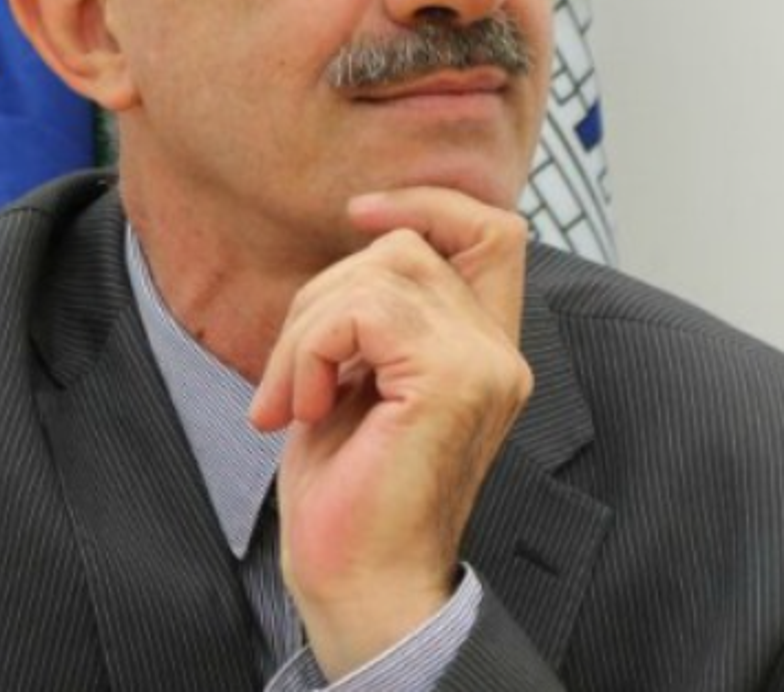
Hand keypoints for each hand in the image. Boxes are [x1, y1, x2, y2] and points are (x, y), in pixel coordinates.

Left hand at [249, 187, 532, 679]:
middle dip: (323, 293)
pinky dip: (311, 349)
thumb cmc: (351, 490)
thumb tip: (356, 238)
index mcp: (483, 348)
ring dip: (308, 328)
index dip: (429, 201)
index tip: (359, 213)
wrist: (361, 588)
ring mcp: (483, 363)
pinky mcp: (452, 380)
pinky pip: (363, 310)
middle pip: (406, 246)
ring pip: (380, 270)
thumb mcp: (362, 378)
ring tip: (292, 398)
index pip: (493, 231)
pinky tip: (304, 409)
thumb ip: (378, 313)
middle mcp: (498, 351)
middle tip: (291, 375)